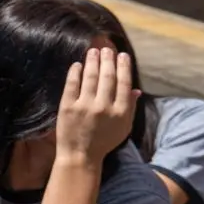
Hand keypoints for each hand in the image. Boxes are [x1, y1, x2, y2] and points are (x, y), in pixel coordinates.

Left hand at [56, 48, 138, 164]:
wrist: (81, 155)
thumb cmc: (104, 141)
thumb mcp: (123, 127)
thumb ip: (129, 107)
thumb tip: (136, 89)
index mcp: (120, 112)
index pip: (123, 83)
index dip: (123, 67)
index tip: (122, 55)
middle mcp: (104, 107)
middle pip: (107, 77)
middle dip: (107, 60)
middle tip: (106, 48)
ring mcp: (85, 106)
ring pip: (90, 78)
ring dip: (92, 62)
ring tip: (93, 51)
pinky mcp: (68, 106)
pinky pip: (72, 84)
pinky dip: (75, 72)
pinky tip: (77, 64)